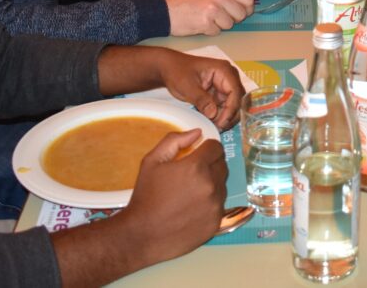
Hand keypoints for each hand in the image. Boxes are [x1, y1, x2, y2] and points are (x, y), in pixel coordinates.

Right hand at [120, 131, 226, 262]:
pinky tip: (193, 207)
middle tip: (191, 173)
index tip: (196, 154)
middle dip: (209, 163)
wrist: (143, 235)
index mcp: (196, 167)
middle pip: (222, 164)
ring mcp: (216, 205)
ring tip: (190, 191)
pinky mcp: (217, 222)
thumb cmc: (146, 196)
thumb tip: (197, 132)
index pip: (216, 147)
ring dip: (212, 182)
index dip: (206, 148)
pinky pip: (221, 204)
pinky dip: (211, 202)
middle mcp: (211, 185)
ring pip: (223, 184)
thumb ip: (174, 141)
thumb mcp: (152, 161)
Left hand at [156, 48, 246, 128]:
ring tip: (214, 127)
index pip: (235, 92)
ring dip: (225, 118)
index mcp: (224, 71)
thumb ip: (201, 99)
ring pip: (232, 106)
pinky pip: (224, 108)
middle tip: (218, 128)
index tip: (221, 123)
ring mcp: (223, 87)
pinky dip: (219, 117)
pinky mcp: (218, 95)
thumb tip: (213, 114)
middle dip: (230, 115)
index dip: (231, 109)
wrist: (168, 69)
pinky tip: (212, 123)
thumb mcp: (187, 86)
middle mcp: (228, 78)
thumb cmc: (177, 72)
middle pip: (237, 100)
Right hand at [165, 0, 253, 38]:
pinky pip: (217, 32)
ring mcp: (213, 8)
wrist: (166, 11)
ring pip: (230, 25)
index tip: (241, 13)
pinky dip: (209, 31)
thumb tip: (245, 7)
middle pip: (241, 14)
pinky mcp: (206, 22)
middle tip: (219, 18)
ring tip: (206, 19)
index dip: (247, 9)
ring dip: (219, 26)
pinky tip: (199, 24)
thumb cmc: (186, 3)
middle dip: (232, 19)